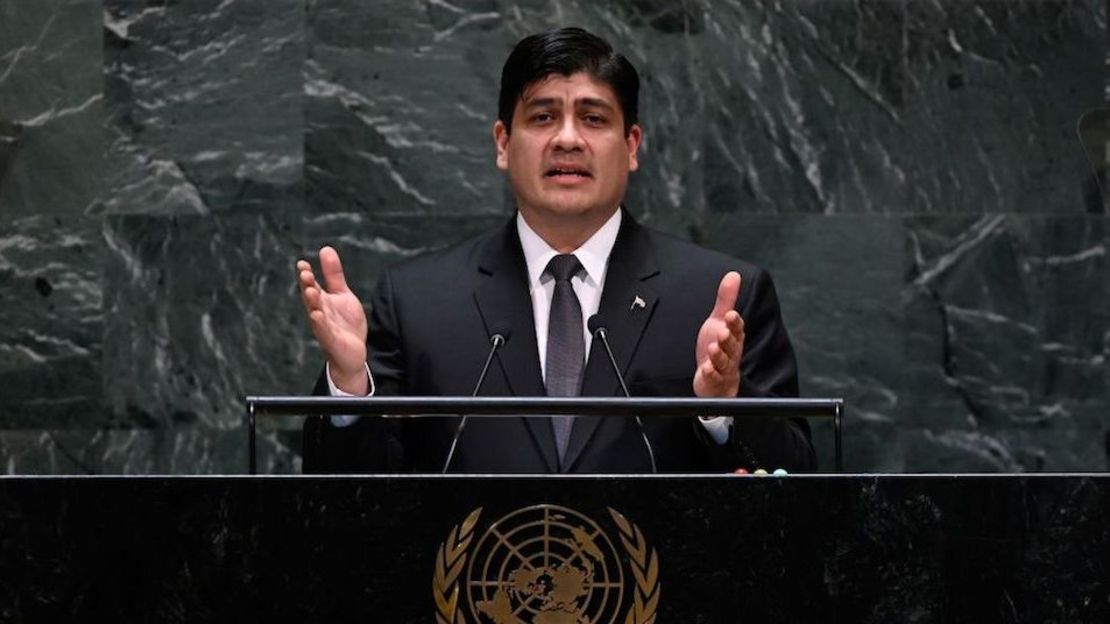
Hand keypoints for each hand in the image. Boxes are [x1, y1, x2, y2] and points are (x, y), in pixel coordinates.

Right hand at [297, 246, 368, 393]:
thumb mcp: (342, 294)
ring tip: (310, 290)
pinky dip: (320, 323)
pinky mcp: (331, 341)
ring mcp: (324, 327)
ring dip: (312, 303)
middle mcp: (319, 312)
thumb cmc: (344, 323)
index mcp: (321, 301)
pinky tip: (316, 315)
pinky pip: (324, 331)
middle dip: (307, 286)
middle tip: (305, 273)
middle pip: (311, 298)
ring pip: (315, 313)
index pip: (312, 285)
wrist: (353, 352)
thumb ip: (333, 274)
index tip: (302, 263)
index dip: (306, 275)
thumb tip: (325, 249)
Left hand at [693, 271, 744, 397]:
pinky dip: (710, 374)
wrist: (716, 380)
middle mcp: (731, 352)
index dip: (734, 323)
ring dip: (719, 356)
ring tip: (713, 348)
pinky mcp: (714, 380)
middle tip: (722, 332)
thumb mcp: (719, 321)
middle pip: (732, 346)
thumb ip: (726, 299)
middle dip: (728, 339)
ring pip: (724, 362)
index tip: (730, 315)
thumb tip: (734, 275)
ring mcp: (723, 368)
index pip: (736, 328)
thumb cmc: (719, 348)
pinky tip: (706, 369)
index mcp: (733, 336)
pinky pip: (713, 378)